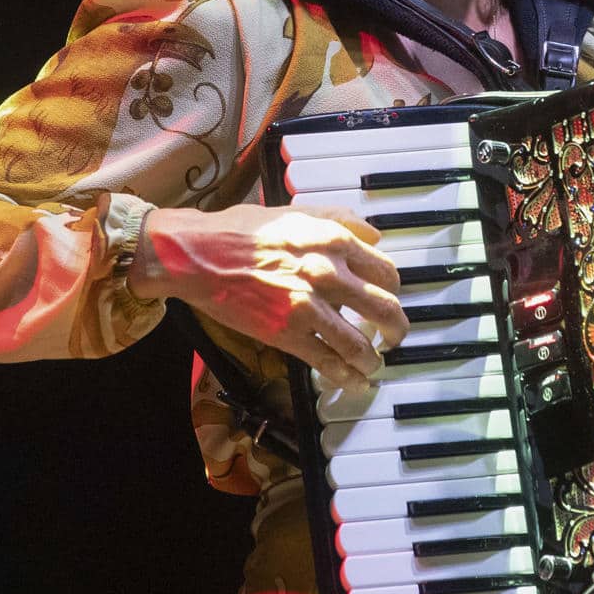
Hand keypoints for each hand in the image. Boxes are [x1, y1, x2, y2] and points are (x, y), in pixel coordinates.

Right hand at [130, 203, 406, 390]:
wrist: (196, 255)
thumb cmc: (241, 230)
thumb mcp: (296, 212)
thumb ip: (339, 219)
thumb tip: (374, 234)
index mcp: (334, 240)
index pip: (386, 272)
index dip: (394, 291)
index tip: (390, 299)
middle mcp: (328, 273)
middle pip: (384, 310)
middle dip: (396, 329)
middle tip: (394, 336)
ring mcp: (308, 307)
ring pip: (359, 344)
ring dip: (372, 359)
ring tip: (372, 363)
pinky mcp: (286, 334)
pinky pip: (327, 362)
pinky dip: (346, 376)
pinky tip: (354, 381)